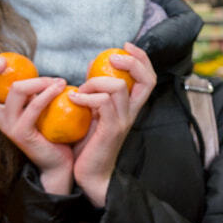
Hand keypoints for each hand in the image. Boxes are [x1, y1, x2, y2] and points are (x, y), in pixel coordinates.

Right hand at [0, 49, 74, 193]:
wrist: (60, 162)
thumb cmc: (51, 131)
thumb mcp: (36, 107)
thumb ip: (30, 91)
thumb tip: (31, 66)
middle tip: (5, 60)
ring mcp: (10, 127)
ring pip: (15, 92)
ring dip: (37, 80)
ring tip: (57, 79)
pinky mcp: (23, 134)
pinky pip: (34, 106)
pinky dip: (47, 92)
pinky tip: (61, 86)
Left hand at [68, 43, 155, 206]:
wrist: (90, 176)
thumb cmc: (88, 145)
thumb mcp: (95, 114)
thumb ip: (97, 95)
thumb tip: (90, 68)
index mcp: (130, 108)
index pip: (148, 78)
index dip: (141, 58)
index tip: (125, 46)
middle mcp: (132, 113)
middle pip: (147, 79)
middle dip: (131, 61)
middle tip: (111, 57)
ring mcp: (123, 121)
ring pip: (118, 86)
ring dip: (96, 81)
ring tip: (81, 89)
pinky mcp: (110, 130)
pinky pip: (102, 103)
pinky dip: (86, 96)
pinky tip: (74, 100)